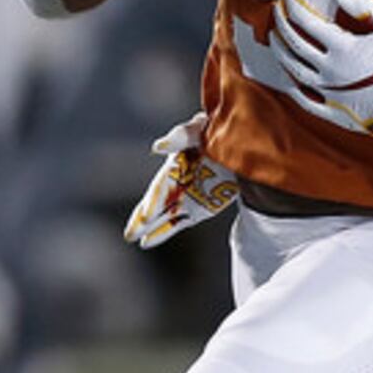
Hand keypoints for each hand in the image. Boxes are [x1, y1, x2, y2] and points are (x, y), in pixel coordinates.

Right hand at [123, 116, 238, 247]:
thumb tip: (157, 148)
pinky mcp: (200, 209)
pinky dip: (162, 233)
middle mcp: (177, 183)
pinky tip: (146, 242)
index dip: (153, 203)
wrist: (243, 144)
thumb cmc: (216, 130)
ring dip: (149, 228)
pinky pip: (178, 223)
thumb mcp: (199, 129)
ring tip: (133, 239)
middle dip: (142, 219)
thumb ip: (180, 135)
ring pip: (164, 216)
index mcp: (174, 165)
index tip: (145, 217)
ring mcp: (187, 198)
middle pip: (156, 204)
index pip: (161, 188)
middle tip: (129, 235)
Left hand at [272, 0, 372, 139]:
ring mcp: (331, 95)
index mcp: (344, 48)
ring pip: (295, 72)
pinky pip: (306, 102)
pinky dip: (294, 88)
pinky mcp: (337, 114)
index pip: (307, 22)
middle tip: (276, 14)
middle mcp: (331, 72)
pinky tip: (289, 79)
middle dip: (282, 26)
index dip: (294, 6)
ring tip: (276, 41)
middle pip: (294, 45)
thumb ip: (365, 6)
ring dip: (282, 54)